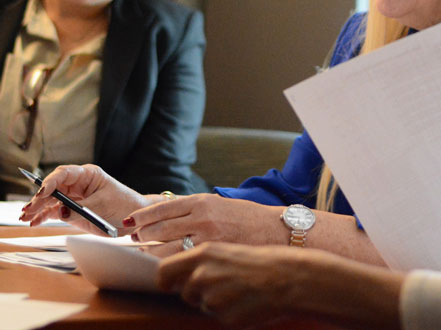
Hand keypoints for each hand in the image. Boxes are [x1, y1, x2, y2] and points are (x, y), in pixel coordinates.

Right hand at [19, 164, 148, 234]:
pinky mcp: (73, 210)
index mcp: (88, 174)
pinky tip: (35, 221)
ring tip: (26, 216)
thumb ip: (81, 210)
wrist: (132, 218)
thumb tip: (61, 212)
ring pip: (51, 199)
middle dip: (40, 197)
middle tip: (29, 208)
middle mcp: (79, 184)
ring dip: (38, 207)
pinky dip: (44, 216)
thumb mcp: (103, 206)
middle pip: (54, 187)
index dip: (51, 181)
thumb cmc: (123, 205)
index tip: (42, 191)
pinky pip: (55, 211)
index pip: (65, 173)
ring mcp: (74, 197)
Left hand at [127, 194, 286, 256]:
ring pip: (167, 252)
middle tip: (134, 244)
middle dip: (143, 239)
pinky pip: (185, 268)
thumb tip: (164, 219)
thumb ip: (194, 211)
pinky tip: (173, 273)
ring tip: (147, 260)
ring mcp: (207, 240)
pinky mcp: (214, 259)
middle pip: (159, 231)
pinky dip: (174, 271)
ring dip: (154, 257)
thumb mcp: (220, 205)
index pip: (162, 208)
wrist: (276, 231)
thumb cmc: (248, 218)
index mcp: (202, 202)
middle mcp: (201, 219)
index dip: (142, 217)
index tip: (129, 224)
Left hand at [158, 241, 313, 326]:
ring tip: (236, 288)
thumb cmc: (257, 258)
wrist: (285, 275)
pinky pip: (218, 316)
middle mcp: (202, 275)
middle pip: (182, 291)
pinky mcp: (224, 317)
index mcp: (202, 254)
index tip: (167, 282)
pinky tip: (244, 299)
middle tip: (215, 283)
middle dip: (192, 291)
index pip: (163, 271)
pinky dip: (227, 310)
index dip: (163, 280)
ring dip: (212, 300)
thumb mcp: (224, 249)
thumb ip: (200, 260)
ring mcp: (212, 298)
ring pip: (201, 304)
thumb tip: (179, 274)